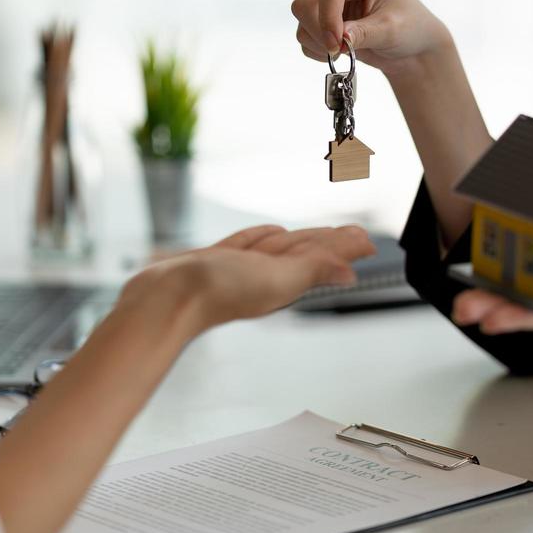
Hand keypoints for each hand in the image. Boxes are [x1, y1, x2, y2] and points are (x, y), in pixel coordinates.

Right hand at [121, 225, 376, 333]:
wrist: (165, 298)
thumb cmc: (216, 292)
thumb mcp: (275, 278)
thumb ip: (313, 270)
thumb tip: (350, 274)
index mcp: (285, 279)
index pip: (323, 257)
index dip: (345, 247)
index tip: (366, 241)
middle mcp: (266, 274)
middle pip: (307, 252)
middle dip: (332, 243)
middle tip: (356, 235)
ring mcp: (241, 268)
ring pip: (279, 247)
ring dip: (303, 239)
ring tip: (321, 234)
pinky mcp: (216, 261)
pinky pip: (248, 245)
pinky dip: (262, 237)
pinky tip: (270, 235)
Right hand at [291, 0, 450, 74]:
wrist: (411, 46)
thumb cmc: (410, 28)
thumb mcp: (392, 30)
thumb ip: (365, 33)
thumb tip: (340, 38)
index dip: (328, 16)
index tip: (336, 43)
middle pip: (306, 1)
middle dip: (319, 31)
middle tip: (339, 51)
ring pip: (301, 18)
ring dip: (317, 42)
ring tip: (344, 52)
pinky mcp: (320, 16)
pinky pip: (303, 34)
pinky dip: (316, 49)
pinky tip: (338, 52)